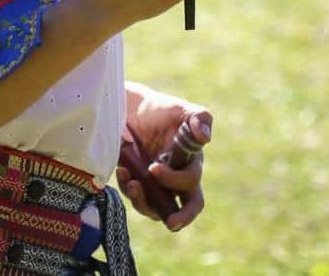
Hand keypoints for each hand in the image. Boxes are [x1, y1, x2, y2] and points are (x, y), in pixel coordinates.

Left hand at [116, 83, 212, 231]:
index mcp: (190, 166)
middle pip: (184, 210)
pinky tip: (123, 171)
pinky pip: (134, 196)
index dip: (177, 183)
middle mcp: (174, 181)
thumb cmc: (160, 108)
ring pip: (154, 209)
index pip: (192, 189)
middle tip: (171, 222)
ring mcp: (154, 184)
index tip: (155, 169)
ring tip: (131, 182)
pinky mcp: (135, 182)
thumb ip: (198, 117)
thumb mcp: (179, 109)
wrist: (130, 106)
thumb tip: (205, 137)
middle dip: (178, 218)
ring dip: (143, 201)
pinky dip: (128, 188)